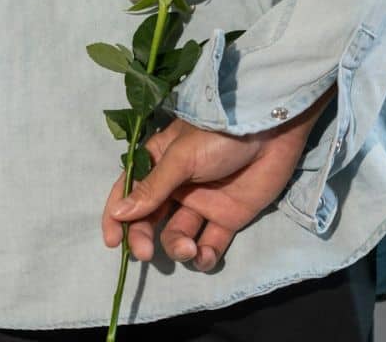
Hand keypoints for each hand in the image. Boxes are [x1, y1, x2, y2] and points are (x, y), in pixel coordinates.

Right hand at [101, 84, 334, 271]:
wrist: (272, 129)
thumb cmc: (219, 134)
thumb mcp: (180, 157)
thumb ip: (153, 188)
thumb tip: (119, 213)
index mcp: (159, 163)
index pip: (129, 192)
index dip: (117, 217)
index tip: (114, 242)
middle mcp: (177, 186)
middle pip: (150, 219)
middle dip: (144, 238)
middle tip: (145, 253)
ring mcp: (203, 202)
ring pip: (178, 234)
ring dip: (177, 247)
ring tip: (188, 248)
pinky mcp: (229, 216)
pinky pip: (210, 243)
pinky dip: (204, 256)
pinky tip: (204, 256)